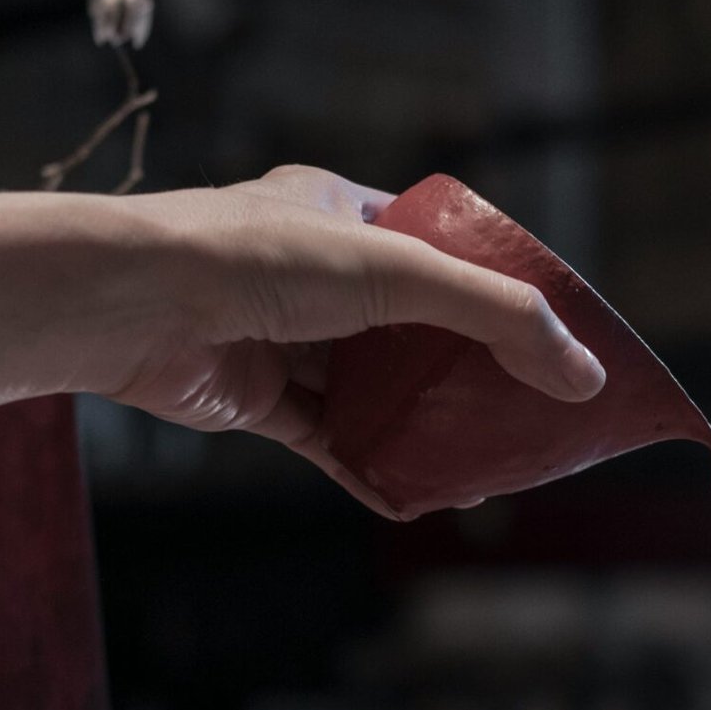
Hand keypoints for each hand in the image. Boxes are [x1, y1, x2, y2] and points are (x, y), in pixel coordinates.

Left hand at [79, 166, 607, 512]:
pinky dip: (371, 469)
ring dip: (421, 424)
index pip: (435, 247)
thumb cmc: (252, 257)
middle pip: (409, 327)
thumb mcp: (395, 271)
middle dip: (464, 369)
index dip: (490, 285)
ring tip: (485, 460)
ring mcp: (284, 338)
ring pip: (370, 389)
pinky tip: (416, 497)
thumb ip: (494, 317)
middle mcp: (313, 272)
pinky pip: (328, 441)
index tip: (543, 330)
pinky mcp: (256, 400)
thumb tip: (580, 375)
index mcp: (340, 212)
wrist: (130, 303)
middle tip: (525, 408)